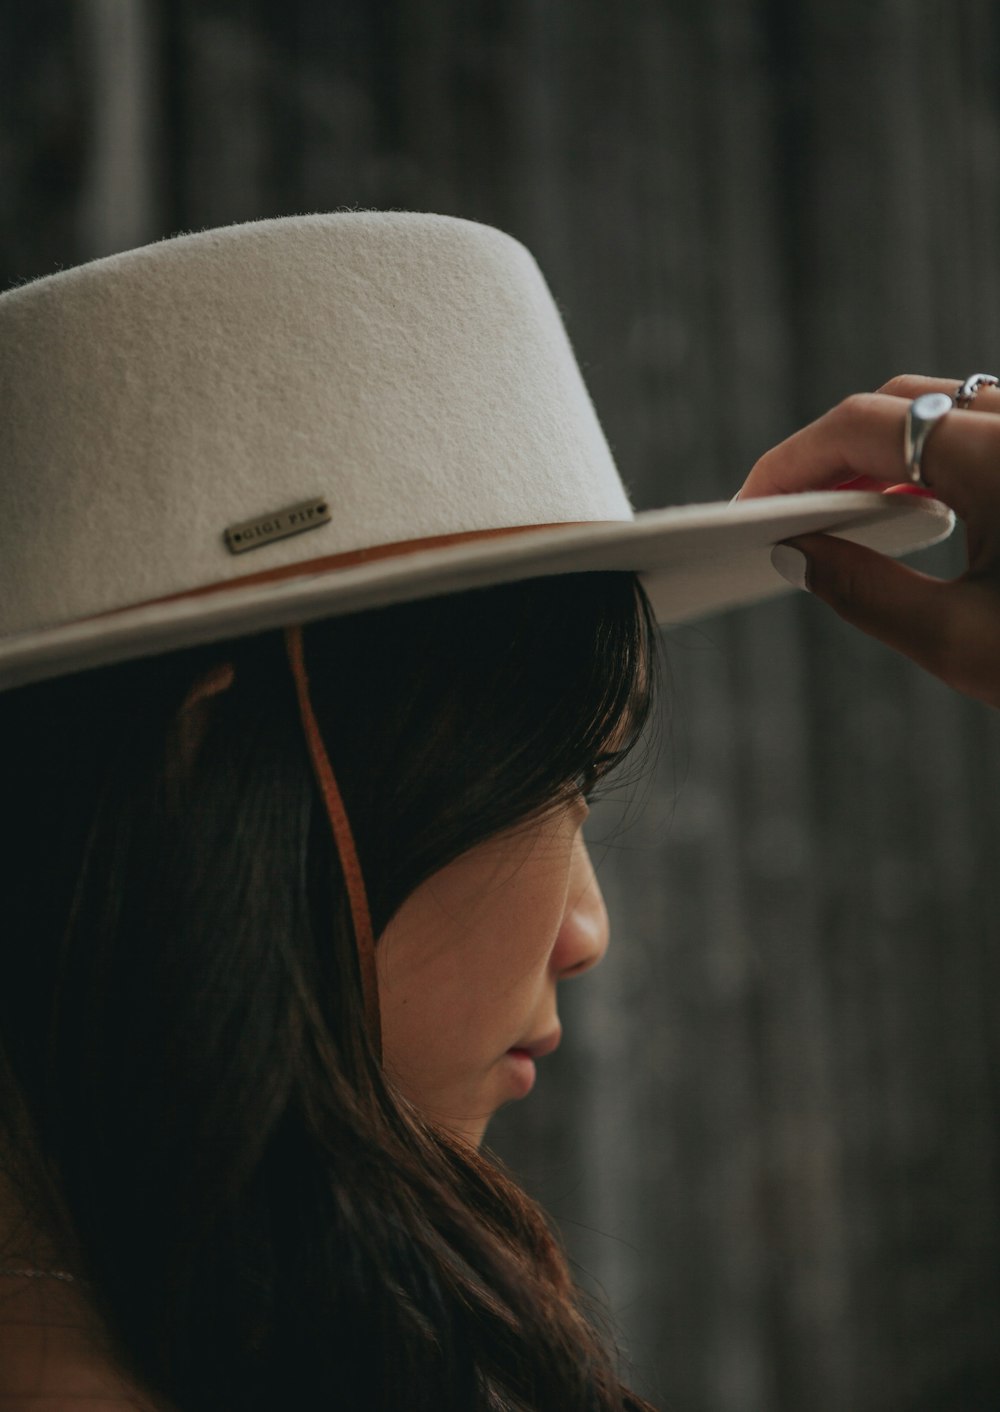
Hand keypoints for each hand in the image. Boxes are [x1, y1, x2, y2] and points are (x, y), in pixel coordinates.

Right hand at [736, 373, 999, 709]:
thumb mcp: (966, 645)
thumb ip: (865, 595)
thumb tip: (796, 554)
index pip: (861, 425)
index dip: (790, 462)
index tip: (748, 508)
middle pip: (898, 404)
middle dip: (829, 454)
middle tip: (786, 518)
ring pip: (939, 411)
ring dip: (878, 454)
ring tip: (837, 518)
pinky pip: (978, 429)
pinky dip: (928, 460)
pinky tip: (910, 511)